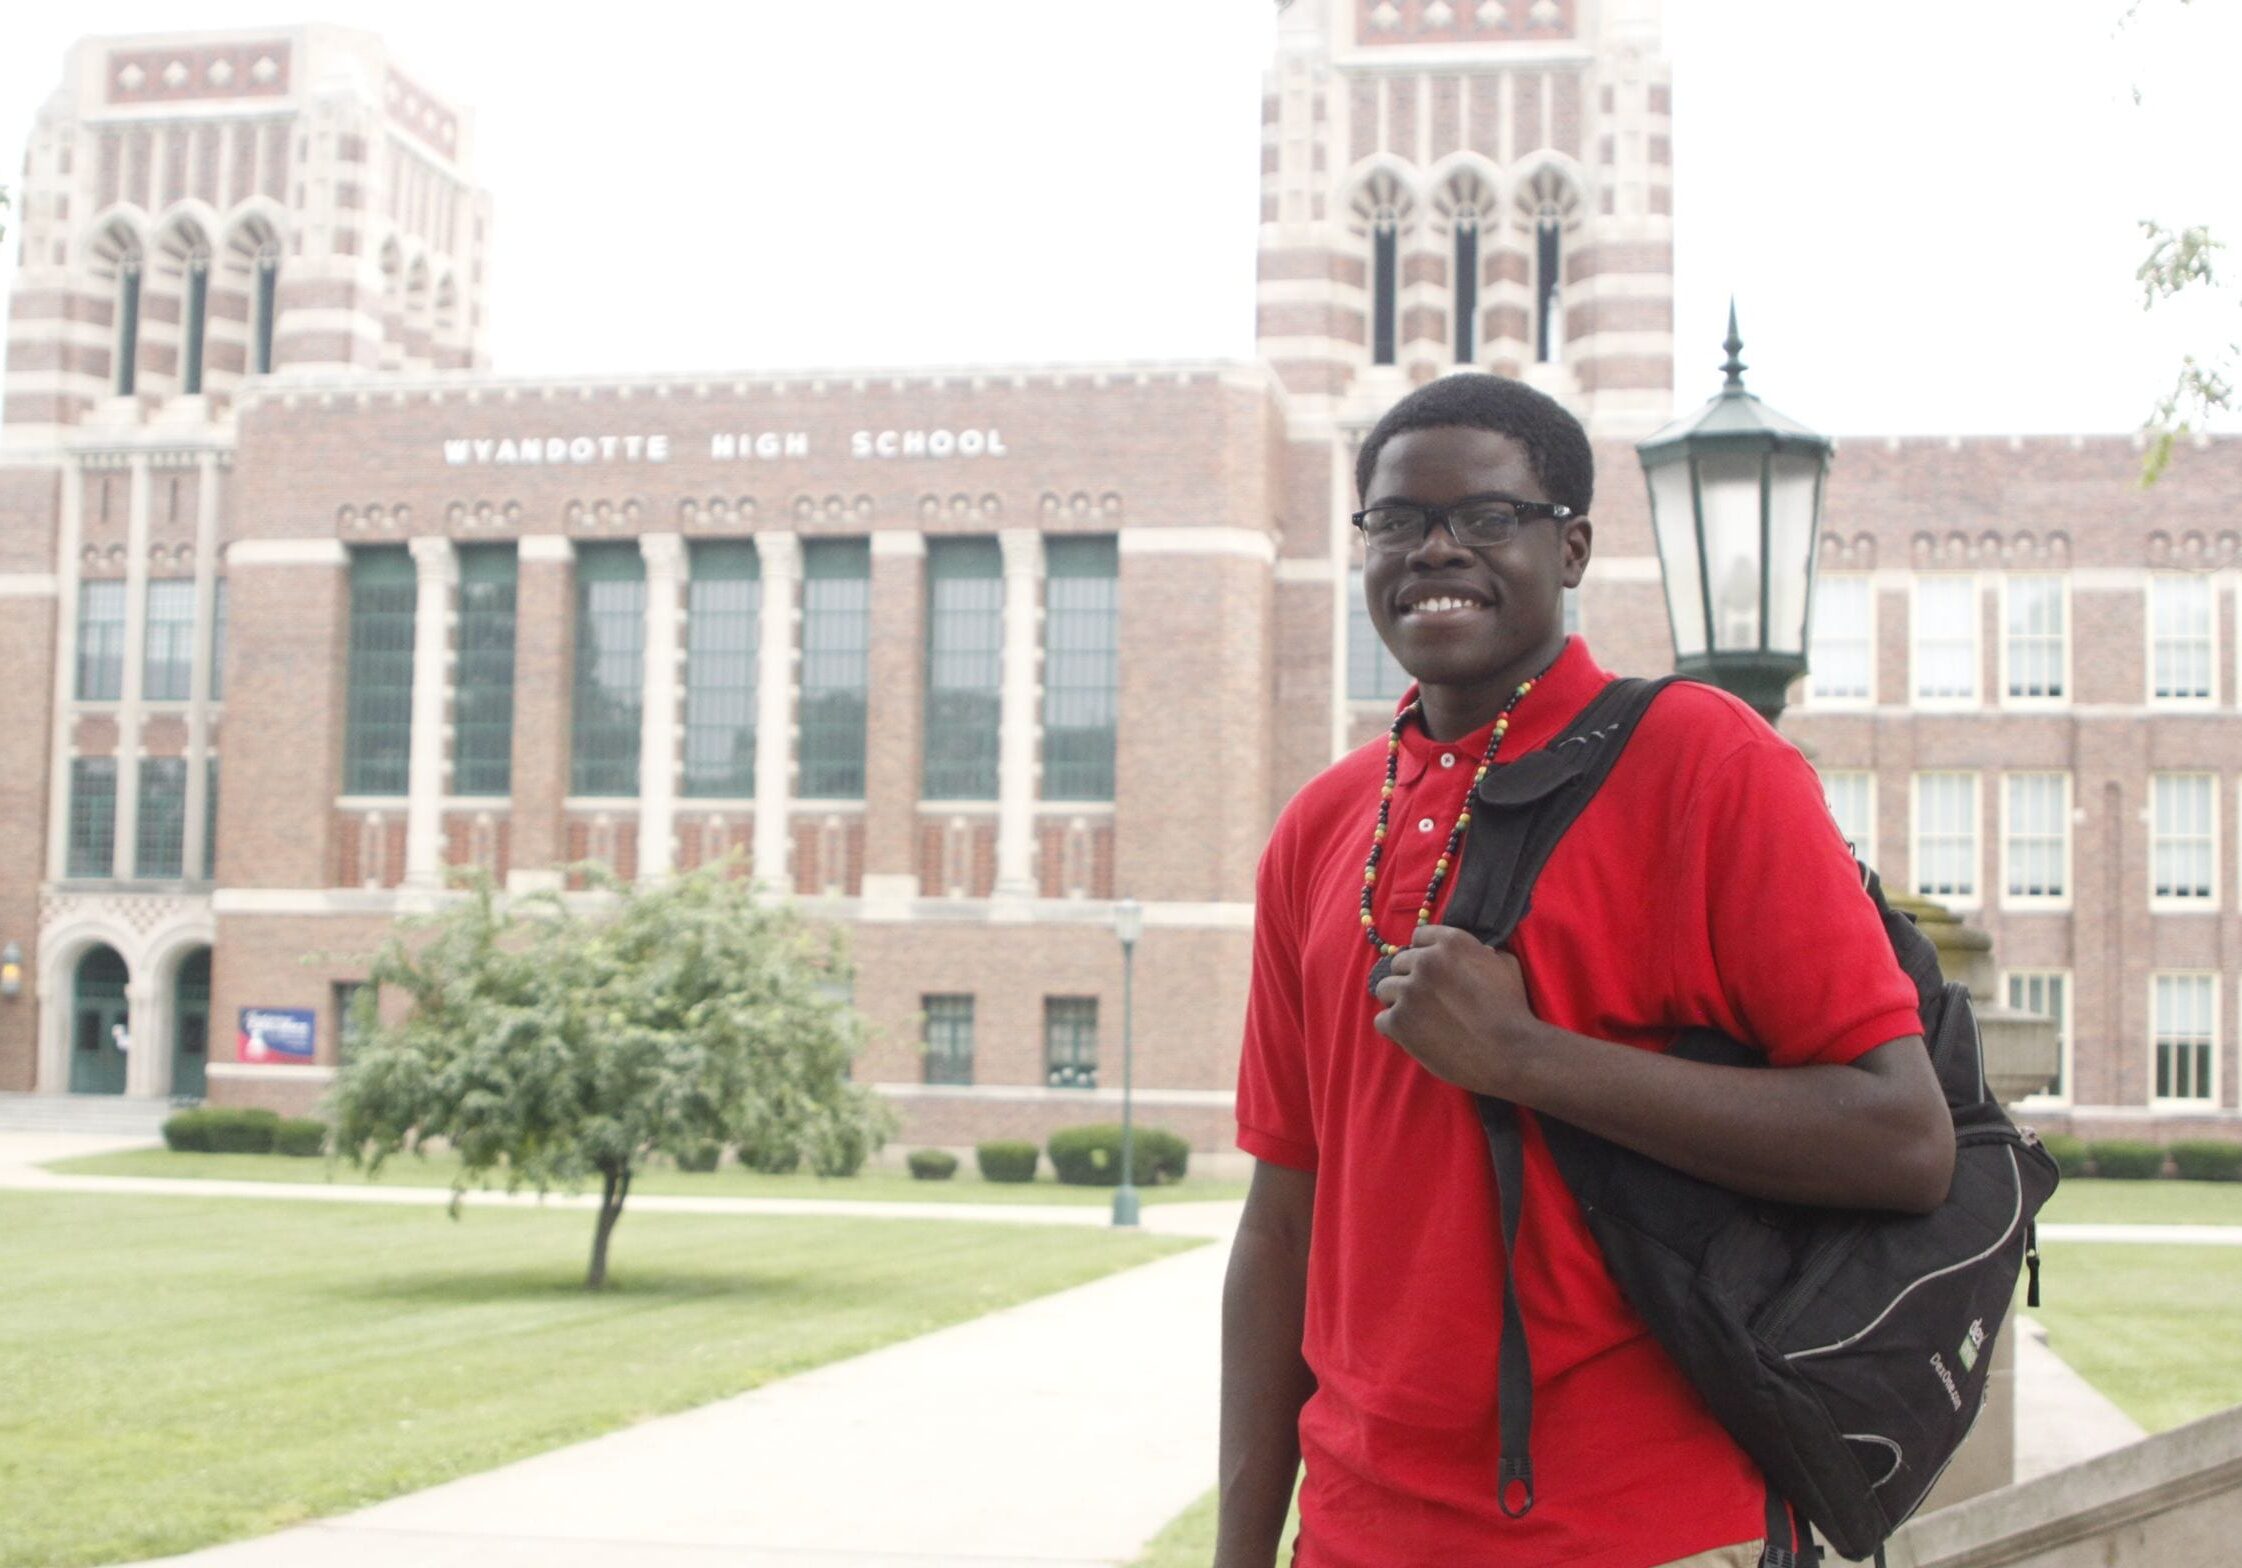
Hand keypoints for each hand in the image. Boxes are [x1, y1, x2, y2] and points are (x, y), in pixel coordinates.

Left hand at [1370, 925, 1544, 1096]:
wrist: (1509, 1053)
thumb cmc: (1511, 1010)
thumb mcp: (1505, 965)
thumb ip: (1482, 952)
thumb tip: (1478, 950)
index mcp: (1451, 943)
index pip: (1418, 937)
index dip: (1424, 955)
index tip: (1432, 972)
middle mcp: (1425, 961)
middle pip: (1398, 964)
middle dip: (1410, 980)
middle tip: (1428, 1001)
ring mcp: (1409, 991)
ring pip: (1385, 989)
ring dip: (1398, 1003)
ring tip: (1420, 1019)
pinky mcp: (1399, 1021)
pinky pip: (1382, 1020)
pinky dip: (1394, 1030)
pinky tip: (1415, 1036)